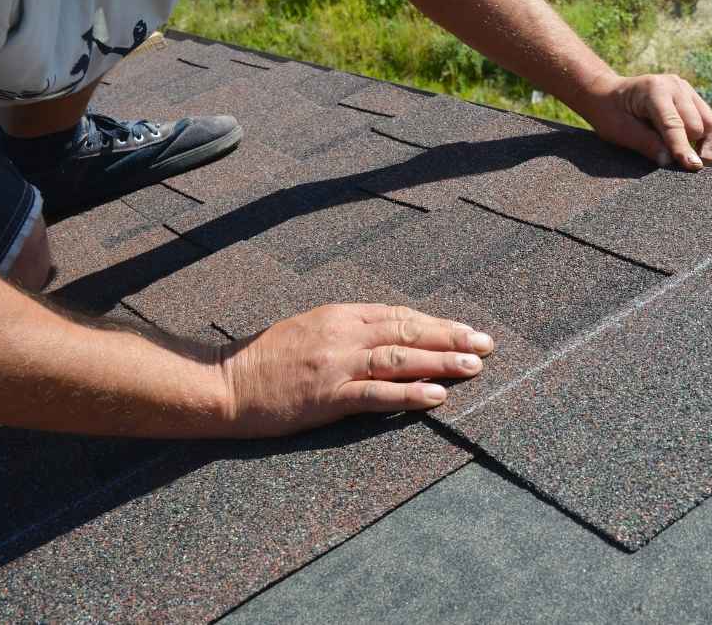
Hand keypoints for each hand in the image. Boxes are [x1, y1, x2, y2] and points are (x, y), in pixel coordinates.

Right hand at [218, 303, 493, 437]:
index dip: (437, 324)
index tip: (468, 330)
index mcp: (340, 315)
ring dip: (441, 362)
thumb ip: (350, 329)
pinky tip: (437, 397)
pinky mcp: (328, 396)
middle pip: (408, 331)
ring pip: (400, 359)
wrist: (224, 382)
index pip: (400, 315)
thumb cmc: (266, 359)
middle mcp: (343, 334)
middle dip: (451, 338)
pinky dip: (410, 395)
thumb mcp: (311, 328)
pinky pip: (377, 394)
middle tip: (487, 344)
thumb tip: (392, 334)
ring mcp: (336, 365)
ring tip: (474, 367)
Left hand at [580, 73, 711, 170]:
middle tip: (671, 159)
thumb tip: (670, 161)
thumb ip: (646, 144)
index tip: (692, 166)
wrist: (608, 94)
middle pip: (696, 124)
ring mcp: (684, 88)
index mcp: (654, 91)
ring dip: (700, 142)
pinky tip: (692, 148)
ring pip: (708, 122)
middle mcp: (674, 85)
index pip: (674, 125)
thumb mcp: (620, 132)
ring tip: (685, 156)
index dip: (683, 148)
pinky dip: (703, 135)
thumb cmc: (610, 113)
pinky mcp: (690, 94)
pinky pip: (707, 119)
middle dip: (688, 145)